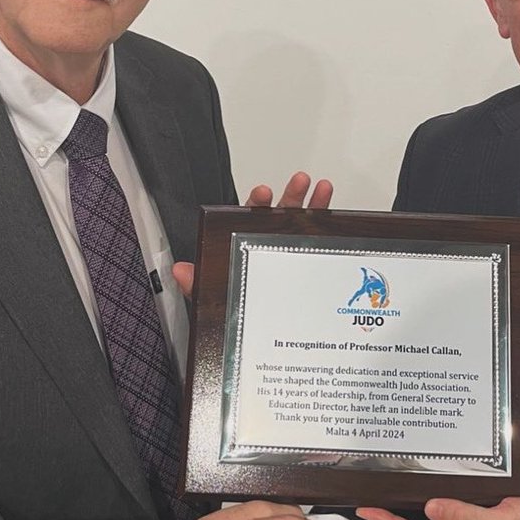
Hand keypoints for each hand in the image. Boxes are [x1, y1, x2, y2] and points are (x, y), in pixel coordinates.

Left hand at [171, 172, 331, 300]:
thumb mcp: (214, 298)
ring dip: (314, 203)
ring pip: (304, 223)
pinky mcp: (308, 266)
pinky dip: (329, 228)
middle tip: (299, 182)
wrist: (257, 338)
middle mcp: (270, 244)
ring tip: (321, 188)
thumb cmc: (236, 312)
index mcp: (247, 245)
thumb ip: (198, 284)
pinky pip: (320, 243)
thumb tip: (182, 271)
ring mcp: (290, 252)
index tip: (262, 193)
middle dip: (291, 195)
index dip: (257, 204)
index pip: (252, 218)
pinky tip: (337, 219)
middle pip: (282, 213)